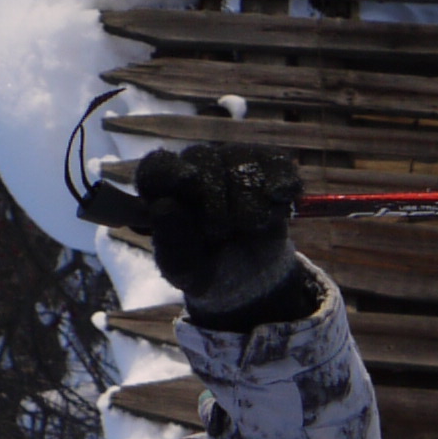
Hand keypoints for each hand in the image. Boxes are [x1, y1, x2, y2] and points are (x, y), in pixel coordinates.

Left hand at [100, 145, 304, 324]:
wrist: (252, 278)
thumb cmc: (208, 269)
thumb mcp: (186, 270)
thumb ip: (171, 242)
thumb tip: (164, 205)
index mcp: (164, 191)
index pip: (157, 168)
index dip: (170, 171)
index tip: (189, 181)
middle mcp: (195, 168)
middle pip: (202, 160)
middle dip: (216, 200)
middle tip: (221, 232)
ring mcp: (232, 163)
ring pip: (240, 162)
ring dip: (249, 201)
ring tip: (251, 226)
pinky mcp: (267, 167)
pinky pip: (277, 165)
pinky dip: (281, 183)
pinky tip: (281, 200)